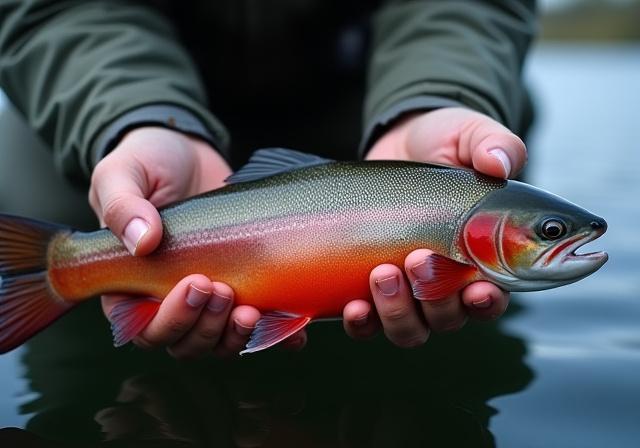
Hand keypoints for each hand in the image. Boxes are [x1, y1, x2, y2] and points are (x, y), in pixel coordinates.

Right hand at [89, 127, 267, 357]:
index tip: (197, 283)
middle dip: (207, 326)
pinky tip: (294, 333)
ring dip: (236, 335)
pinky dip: (277, 336)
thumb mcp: (122, 174)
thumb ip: (121, 206)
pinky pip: (260, 328)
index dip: (170, 320)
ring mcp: (208, 298)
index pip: (144, 329)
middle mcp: (168, 300)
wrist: (189, 153)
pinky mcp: (243, 287)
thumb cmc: (147, 163)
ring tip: (251, 309)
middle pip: (186, 343)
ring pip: (220, 342)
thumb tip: (142, 242)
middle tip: (224, 289)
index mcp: (130, 285)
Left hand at [343, 107, 526, 345]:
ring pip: (409, 328)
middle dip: (434, 299)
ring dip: (396, 311)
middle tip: (418, 259)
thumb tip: (499, 163)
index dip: (485, 302)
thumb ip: (494, 145)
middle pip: (447, 318)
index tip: (477, 289)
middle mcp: (446, 284)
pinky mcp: (369, 287)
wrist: (400, 144)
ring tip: (382, 273)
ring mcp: (407, 290)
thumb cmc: (445, 143)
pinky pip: (368, 324)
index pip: (490, 297)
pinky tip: (353, 306)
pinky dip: (362, 323)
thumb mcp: (470, 135)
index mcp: (481, 259)